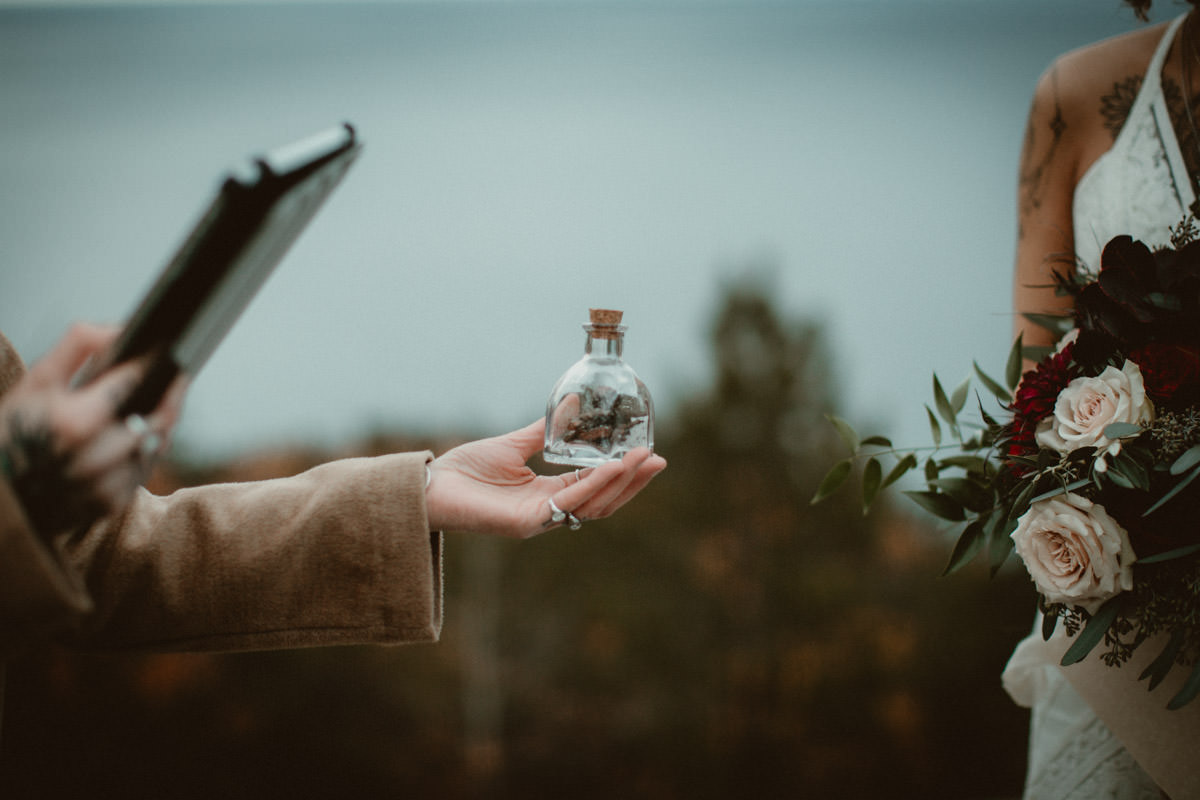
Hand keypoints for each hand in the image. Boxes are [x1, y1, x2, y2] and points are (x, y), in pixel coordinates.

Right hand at [0, 323, 187, 538]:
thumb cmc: (13, 430)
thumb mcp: (35, 383)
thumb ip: (76, 347)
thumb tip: (117, 329)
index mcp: (73, 423)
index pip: (131, 383)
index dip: (151, 364)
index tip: (168, 352)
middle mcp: (93, 459)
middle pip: (156, 418)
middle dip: (169, 395)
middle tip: (179, 377)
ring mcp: (104, 486)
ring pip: (155, 445)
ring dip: (160, 424)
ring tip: (163, 402)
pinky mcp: (110, 506)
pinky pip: (143, 470)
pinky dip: (143, 451)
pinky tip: (139, 435)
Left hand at [425, 419, 665, 537]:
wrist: (429, 485)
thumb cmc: (464, 469)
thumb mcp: (512, 444)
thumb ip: (544, 430)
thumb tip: (572, 403)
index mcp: (546, 494)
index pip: (594, 487)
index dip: (623, 473)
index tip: (648, 453)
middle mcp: (548, 511)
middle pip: (602, 501)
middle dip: (632, 482)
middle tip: (657, 459)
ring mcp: (539, 521)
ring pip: (591, 505)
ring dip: (619, 482)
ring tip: (641, 459)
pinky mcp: (525, 523)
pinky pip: (566, 503)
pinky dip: (591, 485)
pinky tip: (610, 467)